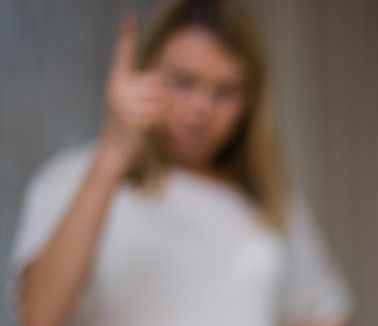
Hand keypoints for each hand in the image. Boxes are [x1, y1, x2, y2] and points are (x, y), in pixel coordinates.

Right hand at [100, 14, 164, 167]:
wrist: (113, 154)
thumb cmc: (125, 130)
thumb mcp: (130, 106)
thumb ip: (144, 91)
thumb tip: (164, 82)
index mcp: (117, 82)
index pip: (124, 55)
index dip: (127, 37)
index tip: (128, 19)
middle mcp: (119, 89)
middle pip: (158, 81)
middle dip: (162, 97)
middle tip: (151, 114)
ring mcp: (126, 103)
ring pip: (163, 99)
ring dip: (164, 112)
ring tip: (148, 124)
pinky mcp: (136, 119)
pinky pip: (161, 115)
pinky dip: (162, 125)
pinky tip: (149, 132)